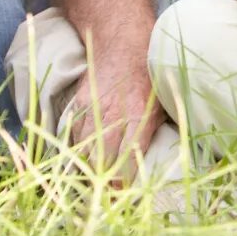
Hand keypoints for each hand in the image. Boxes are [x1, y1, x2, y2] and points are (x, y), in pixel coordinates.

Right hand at [65, 56, 163, 183]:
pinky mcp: (79, 103)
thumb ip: (155, 127)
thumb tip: (161, 155)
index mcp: (137, 115)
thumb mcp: (161, 99)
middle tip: (108, 195)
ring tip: (95, 181)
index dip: (125, 180)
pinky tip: (85, 156)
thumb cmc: (149, 71)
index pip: (128, 157)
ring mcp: (92, 109)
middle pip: (103, 158)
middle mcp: (112, 114)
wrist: (121, 41)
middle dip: (104, 180)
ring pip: (85, 148)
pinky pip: (74, 133)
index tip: (124, 194)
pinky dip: (79, 147)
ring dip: (89, 167)